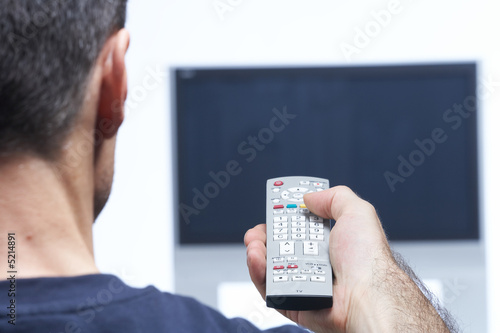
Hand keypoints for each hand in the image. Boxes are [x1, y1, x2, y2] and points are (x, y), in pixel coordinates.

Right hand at [244, 186, 449, 332]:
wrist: (367, 297)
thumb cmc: (369, 261)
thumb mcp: (358, 213)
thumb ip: (334, 197)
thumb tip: (309, 197)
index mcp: (330, 243)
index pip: (300, 227)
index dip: (285, 216)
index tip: (274, 207)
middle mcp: (315, 263)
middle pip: (279, 245)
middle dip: (265, 233)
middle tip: (262, 228)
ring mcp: (302, 282)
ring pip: (269, 265)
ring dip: (257, 250)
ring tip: (256, 243)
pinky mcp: (292, 302)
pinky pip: (268, 288)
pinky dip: (258, 272)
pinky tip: (258, 259)